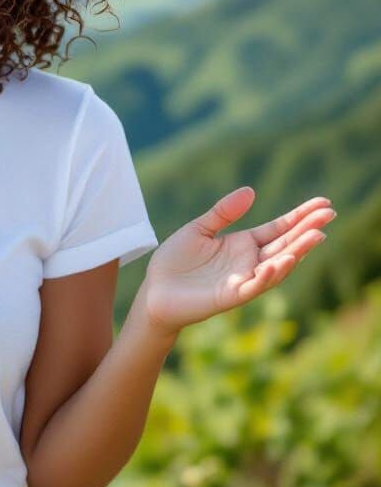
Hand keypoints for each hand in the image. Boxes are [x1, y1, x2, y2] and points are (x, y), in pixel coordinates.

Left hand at [138, 187, 335, 338]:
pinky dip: (269, 274)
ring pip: (277, 265)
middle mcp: (249, 261)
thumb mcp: (199, 228)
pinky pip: (255, 285)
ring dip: (297, 252)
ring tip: (316, 236)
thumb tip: (251, 191)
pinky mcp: (232, 295)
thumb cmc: (176, 260)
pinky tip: (281, 261)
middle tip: (329, 215)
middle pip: (285, 244)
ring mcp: (244, 279)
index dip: (299, 216)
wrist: (156, 290)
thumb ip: (223, 211)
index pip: (278, 228)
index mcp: (243, 243)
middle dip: (307, 230)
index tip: (323, 204)